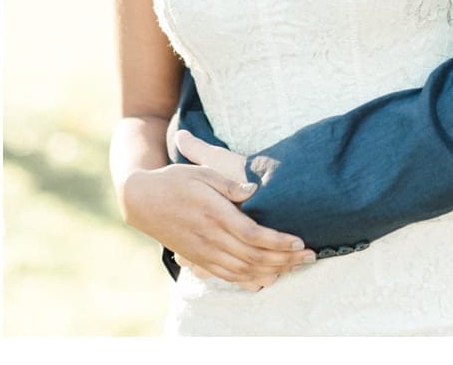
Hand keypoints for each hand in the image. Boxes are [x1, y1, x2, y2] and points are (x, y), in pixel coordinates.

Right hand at [120, 134, 314, 289]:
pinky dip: (249, 279)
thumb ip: (228, 184)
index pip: (252, 235)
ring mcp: (202, 252)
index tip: (300, 241)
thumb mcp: (201, 172)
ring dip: (272, 271)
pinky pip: (226, 275)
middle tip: (311, 256)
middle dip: (285, 259)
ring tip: (296, 267)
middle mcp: (209, 238)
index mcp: (214, 215)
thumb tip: (254, 190)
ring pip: (242, 270)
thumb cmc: (175, 180)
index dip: (277, 241)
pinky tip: (268, 278)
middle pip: (252, 256)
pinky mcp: (197, 258)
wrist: (141, 200)